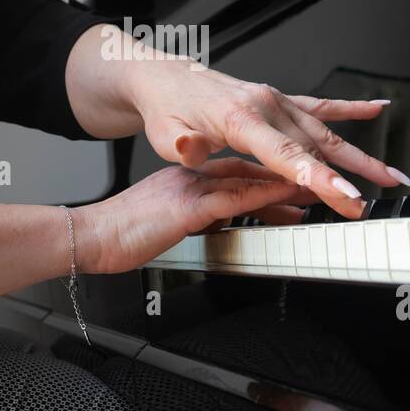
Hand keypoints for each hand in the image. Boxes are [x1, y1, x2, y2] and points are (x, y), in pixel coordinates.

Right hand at [74, 157, 318, 274]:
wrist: (89, 237)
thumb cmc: (120, 236)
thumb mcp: (167, 226)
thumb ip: (195, 222)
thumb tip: (220, 229)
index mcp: (184, 179)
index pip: (236, 174)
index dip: (268, 178)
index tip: (295, 186)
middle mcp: (190, 177)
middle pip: (249, 172)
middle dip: (285, 178)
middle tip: (320, 187)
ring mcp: (190, 188)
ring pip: (248, 180)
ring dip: (286, 185)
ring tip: (318, 192)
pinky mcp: (187, 207)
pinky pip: (234, 198)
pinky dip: (264, 196)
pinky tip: (286, 200)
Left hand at [131, 63, 409, 220]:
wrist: (165, 79)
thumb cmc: (167, 110)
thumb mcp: (165, 135)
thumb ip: (183, 147)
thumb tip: (191, 149)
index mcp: (242, 117)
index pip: (286, 155)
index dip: (318, 178)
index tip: (344, 195)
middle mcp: (266, 106)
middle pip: (314, 148)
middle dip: (346, 178)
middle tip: (371, 204)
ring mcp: (276, 102)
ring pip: (325, 132)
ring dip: (359, 155)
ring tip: (391, 175)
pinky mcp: (278, 100)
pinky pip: (320, 106)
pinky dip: (350, 109)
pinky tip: (378, 109)